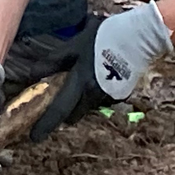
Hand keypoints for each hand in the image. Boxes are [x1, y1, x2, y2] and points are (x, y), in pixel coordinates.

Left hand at [27, 3, 171, 144]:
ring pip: (86, 107)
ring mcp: (109, 97)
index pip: (60, 109)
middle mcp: (94, 95)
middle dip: (62, 113)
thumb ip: (54, 61)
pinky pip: (98, 100)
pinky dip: (91, 94)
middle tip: (53, 104)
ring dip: (77, 102)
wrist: (140, 38)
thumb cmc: (104, 37)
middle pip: (73, 114)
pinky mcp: (120, 94)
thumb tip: (33, 74)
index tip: (34, 137)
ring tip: (75, 84)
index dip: (45, 124)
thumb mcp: (75, 45)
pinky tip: (93, 77)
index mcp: (81, 82)